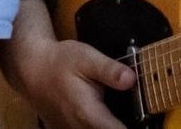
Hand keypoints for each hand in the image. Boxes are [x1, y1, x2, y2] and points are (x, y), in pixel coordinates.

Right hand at [5, 36, 135, 128]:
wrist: (32, 69)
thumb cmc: (60, 61)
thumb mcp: (86, 57)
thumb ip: (109, 70)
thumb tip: (132, 79)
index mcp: (89, 114)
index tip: (148, 123)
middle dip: (125, 124)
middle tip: (140, 115)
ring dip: (111, 124)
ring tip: (127, 114)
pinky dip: (99, 123)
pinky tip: (106, 116)